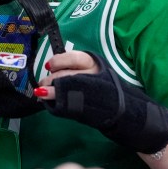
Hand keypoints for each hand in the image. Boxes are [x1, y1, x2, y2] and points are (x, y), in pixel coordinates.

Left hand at [36, 52, 167, 154]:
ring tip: (43, 93)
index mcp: (96, 64)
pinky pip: (66, 105)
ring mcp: (91, 93)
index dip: (58, 61)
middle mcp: (94, 77)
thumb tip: (49, 67)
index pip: (74, 57)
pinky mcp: (88, 109)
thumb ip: (74, 69)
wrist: (124, 110)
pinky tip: (47, 102)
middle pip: (66, 75)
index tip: (49, 66)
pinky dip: (54, 103)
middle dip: (52, 80)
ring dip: (50, 91)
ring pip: (65, 89)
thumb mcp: (94, 73)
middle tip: (44, 83)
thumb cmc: (104, 88)